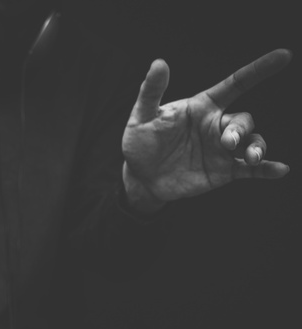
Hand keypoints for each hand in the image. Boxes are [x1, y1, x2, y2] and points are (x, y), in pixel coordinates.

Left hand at [122, 48, 292, 212]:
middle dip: (240, 130)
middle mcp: (216, 126)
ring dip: (256, 147)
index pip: (235, 84)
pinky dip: (266, 169)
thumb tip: (158, 63)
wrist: (140, 176)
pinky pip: (250, 170)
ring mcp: (221, 150)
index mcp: (202, 107)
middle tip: (227, 142)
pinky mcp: (222, 171)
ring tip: (251, 158)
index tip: (283, 57)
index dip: (258, 70)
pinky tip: (280, 170)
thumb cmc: (141, 141)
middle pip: (243, 120)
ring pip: (252, 142)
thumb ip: (151, 91)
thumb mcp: (142, 116)